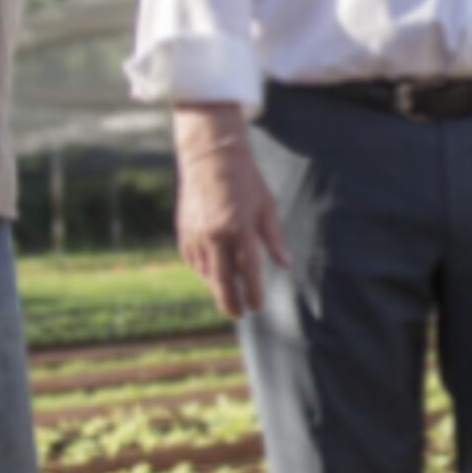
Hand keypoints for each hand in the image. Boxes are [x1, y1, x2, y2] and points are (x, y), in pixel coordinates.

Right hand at [173, 104, 289, 317]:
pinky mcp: (184, 233)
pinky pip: (195, 262)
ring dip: (218, 288)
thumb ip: (274, 239)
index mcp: (239, 229)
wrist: (210, 158)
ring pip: (206, 274)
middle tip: (239, 314)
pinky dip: (204, 271)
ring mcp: (197, 235)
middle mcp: (215, 235)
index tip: (257, 307)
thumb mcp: (267, 207)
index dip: (253, 294)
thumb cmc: (246, 182)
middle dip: (231, 302)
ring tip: (229, 296)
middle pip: (222, 282)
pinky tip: (214, 275)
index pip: (248, 273)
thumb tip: (287, 265)